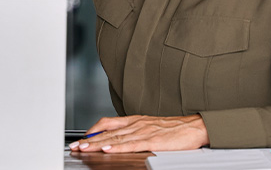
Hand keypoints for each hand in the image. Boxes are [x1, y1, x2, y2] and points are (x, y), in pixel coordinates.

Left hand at [68, 115, 208, 153]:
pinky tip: (107, 149)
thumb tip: (117, 138)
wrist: (195, 127)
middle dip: (89, 140)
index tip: (80, 138)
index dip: (92, 130)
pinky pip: (131, 145)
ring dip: (97, 144)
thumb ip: (133, 131)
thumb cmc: (174, 129)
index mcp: (135, 120)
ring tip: (84, 148)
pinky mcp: (152, 141)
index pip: (107, 123)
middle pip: (107, 132)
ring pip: (115, 139)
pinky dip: (117, 148)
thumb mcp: (149, 126)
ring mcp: (143, 132)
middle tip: (75, 146)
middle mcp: (136, 124)